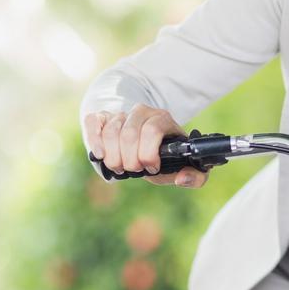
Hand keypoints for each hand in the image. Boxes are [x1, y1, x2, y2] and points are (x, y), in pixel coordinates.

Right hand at [82, 104, 208, 187]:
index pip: (152, 130)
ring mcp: (121, 113)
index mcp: (163, 119)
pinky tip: (101, 155)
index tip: (151, 168)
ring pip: (111, 131)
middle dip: (129, 161)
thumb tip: (183, 178)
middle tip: (133, 170)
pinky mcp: (102, 116)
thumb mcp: (180, 166)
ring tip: (119, 166)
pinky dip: (95, 141)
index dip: (148, 154)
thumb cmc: (161, 156)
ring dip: (113, 156)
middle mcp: (142, 111)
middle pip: (129, 134)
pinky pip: (93, 122)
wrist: (140, 140)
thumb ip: (195, 177)